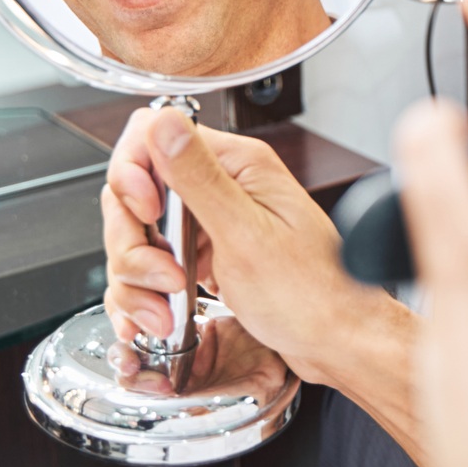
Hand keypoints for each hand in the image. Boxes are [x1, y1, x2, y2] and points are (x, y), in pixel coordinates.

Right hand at [100, 107, 382, 387]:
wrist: (334, 344)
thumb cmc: (311, 295)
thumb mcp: (247, 235)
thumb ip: (199, 178)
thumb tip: (164, 122)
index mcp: (238, 165)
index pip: (152, 136)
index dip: (133, 174)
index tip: (147, 215)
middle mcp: (221, 187)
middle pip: (132, 193)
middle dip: (133, 242)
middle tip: (162, 276)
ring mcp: (209, 224)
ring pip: (137, 235)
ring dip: (138, 278)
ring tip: (167, 308)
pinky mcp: (202, 257)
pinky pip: (150, 265)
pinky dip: (145, 295)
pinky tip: (158, 317)